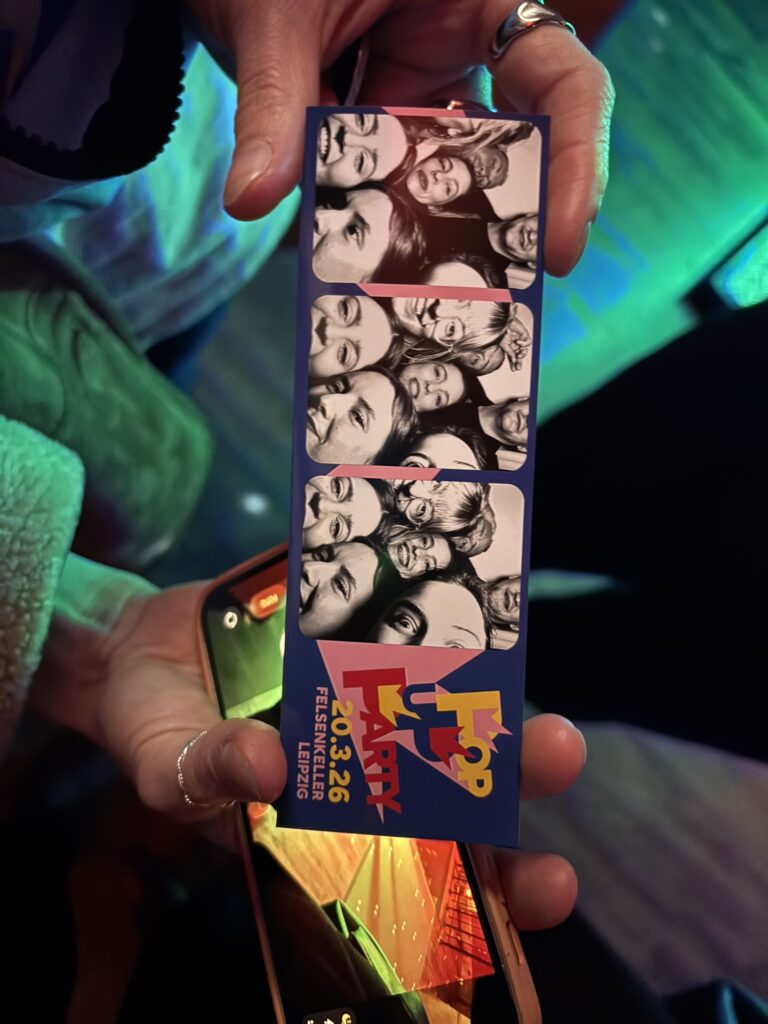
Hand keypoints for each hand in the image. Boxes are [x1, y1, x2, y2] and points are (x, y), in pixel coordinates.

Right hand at [37, 571, 584, 925]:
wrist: (141, 646)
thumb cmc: (154, 727)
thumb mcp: (164, 765)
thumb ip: (205, 775)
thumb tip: (264, 768)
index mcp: (335, 825)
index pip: (430, 875)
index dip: (497, 890)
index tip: (547, 885)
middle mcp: (368, 761)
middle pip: (461, 781)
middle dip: (519, 775)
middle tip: (557, 751)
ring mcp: (368, 690)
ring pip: (448, 698)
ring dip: (496, 691)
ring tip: (524, 664)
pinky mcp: (357, 628)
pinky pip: (405, 618)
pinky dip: (435, 604)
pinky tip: (472, 588)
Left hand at [188, 0, 613, 275]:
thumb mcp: (276, 19)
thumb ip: (272, 103)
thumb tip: (252, 199)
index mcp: (476, 2)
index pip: (563, 81)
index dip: (578, 162)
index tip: (562, 250)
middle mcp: (462, 54)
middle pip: (520, 149)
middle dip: (507, 225)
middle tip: (494, 298)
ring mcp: (420, 97)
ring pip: (446, 184)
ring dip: (426, 238)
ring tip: (408, 295)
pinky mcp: (379, 129)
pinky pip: (388, 187)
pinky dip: (372, 225)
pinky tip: (353, 266)